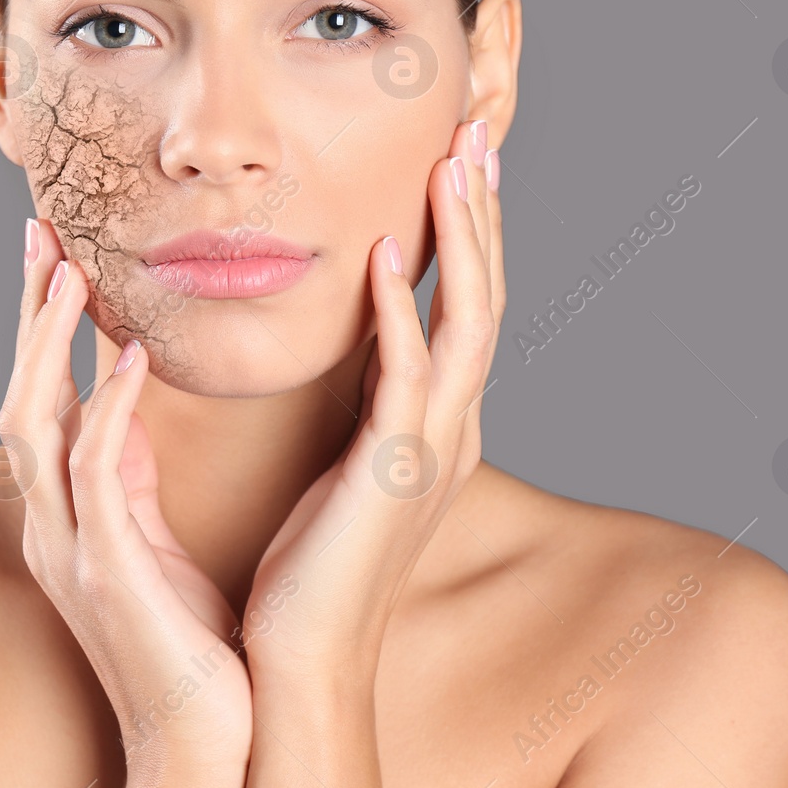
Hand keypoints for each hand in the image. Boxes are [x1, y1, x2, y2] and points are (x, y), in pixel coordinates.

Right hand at [0, 220, 251, 787]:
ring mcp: (71, 548)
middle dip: (27, 316)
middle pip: (19, 396)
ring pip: (34, 424)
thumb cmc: (188, 642)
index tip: (58, 256)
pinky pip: (96, 472)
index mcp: (69, 515)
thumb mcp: (152, 543)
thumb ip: (131, 476)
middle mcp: (54, 524)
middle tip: (40, 232)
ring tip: (72, 271)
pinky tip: (132, 355)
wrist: (201, 740)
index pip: (41, 400)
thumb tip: (122, 399)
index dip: (43, 328)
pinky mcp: (105, 570)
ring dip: (47, 345)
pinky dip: (107, 407)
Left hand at [245, 119, 504, 683]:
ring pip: (468, 324)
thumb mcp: (347, 464)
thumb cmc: (312, 564)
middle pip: (484, 297)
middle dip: (481, 213)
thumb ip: (365, 403)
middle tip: (478, 132)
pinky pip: (406, 377)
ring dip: (463, 241)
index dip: (467, 232)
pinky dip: (399, 313)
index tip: (458, 160)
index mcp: (437, 422)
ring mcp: (431, 449)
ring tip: (458, 163)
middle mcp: (450, 427)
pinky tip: (382, 257)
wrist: (303, 655)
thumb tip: (359, 344)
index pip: (463, 306)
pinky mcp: (395, 473)